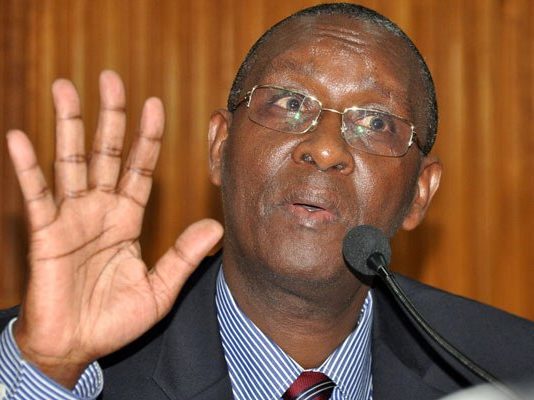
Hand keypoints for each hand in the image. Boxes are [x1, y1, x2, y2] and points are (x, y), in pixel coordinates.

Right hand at [6, 70, 222, 387]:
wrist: (77, 346)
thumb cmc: (115, 319)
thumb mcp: (160, 287)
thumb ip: (184, 255)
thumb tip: (216, 227)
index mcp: (127, 219)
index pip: (140, 168)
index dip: (147, 137)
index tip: (155, 105)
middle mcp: (100, 210)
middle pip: (107, 153)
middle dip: (110, 116)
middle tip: (112, 78)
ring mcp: (71, 218)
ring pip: (71, 161)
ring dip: (68, 125)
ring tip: (65, 88)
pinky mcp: (46, 234)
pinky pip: (36, 196)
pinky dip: (28, 168)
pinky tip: (20, 138)